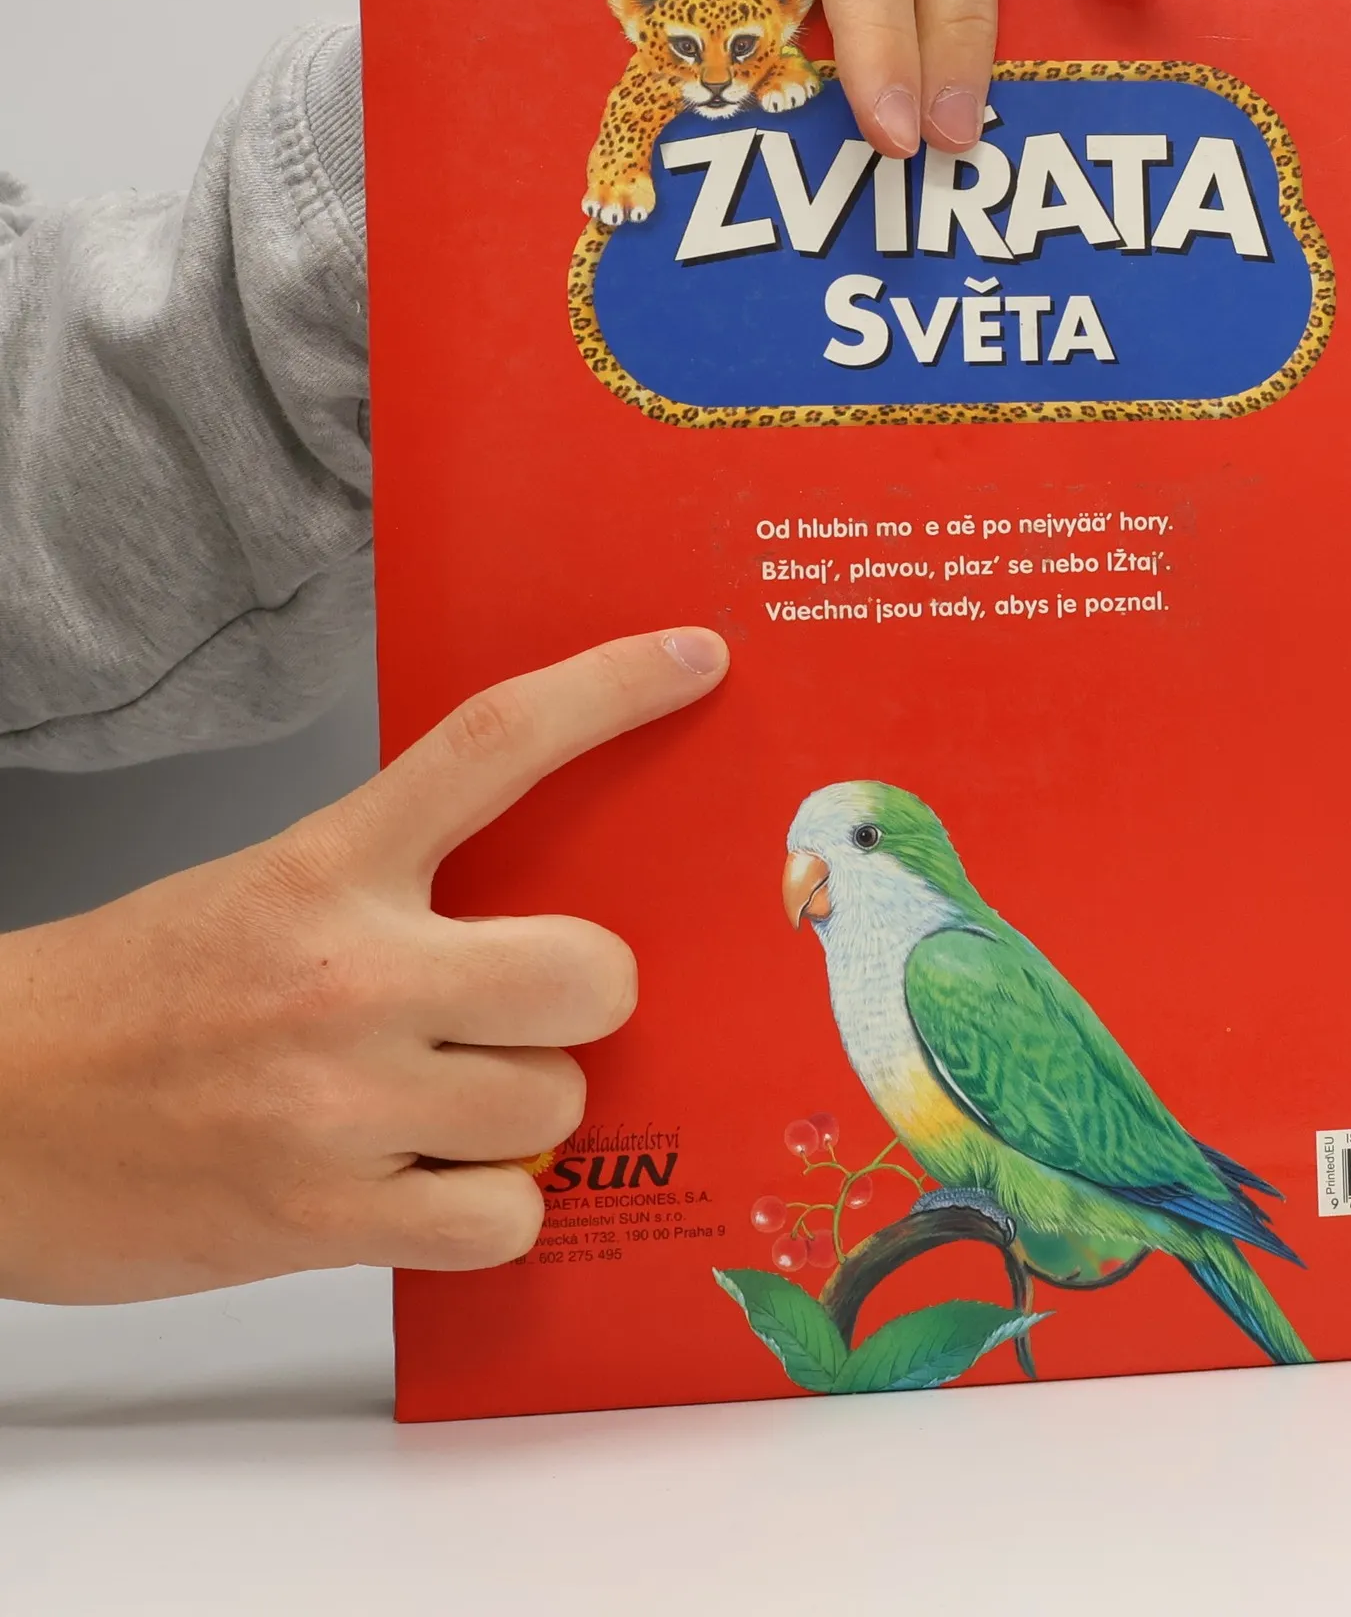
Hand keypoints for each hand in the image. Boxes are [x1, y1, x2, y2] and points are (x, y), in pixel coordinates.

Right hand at [0, 628, 728, 1303]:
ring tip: (439, 1110)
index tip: (695, 658)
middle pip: (593, 971)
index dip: (611, 688)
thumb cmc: (129, 1001)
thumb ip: (398, 891)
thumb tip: (546, 926)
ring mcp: (342, 1101)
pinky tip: (422, 1190)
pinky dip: (487, 1213)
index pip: (496, 743)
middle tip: (526, 1009)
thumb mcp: (267, 891)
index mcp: (329, 866)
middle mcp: (347, 974)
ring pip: (557, 1102)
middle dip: (585, 998)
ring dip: (522, 1112)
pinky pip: (505, 1218)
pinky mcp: (325, 1218)